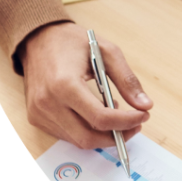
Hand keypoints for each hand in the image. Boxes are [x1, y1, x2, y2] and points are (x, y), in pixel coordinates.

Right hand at [19, 21, 152, 147]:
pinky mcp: (36, 118)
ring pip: (78, 140)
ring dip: (103, 135)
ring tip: (117, 115)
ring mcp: (39, 114)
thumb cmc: (73, 42)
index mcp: (65, 84)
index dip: (126, 122)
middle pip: (88, 137)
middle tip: (136, 124)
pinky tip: (97, 115)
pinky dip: (87, 131)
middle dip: (117, 136)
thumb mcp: (107, 52)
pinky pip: (67, 135)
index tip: (143, 116)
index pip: (100, 118)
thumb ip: (127, 80)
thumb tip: (146, 105)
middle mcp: (48, 103)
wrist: (38, 39)